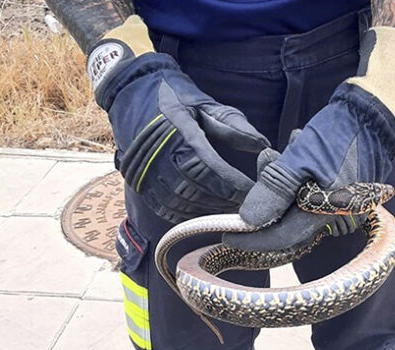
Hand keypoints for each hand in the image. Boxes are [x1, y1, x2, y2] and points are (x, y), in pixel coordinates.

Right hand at [89, 16, 269, 222]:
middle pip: (197, 189)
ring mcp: (145, 171)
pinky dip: (186, 214)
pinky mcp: (138, 182)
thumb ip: (234, 125)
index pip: (211, 168)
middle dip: (224, 200)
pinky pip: (164, 207)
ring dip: (207, 210)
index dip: (233, 184)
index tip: (253, 191)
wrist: (131, 91)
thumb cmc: (175, 96)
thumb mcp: (205, 103)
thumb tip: (264, 146)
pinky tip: (204, 211)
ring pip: (181, 202)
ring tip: (228, 209)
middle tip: (246, 205)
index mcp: (178, 133)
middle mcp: (158, 155)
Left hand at [236, 27, 394, 231]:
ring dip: (284, 178)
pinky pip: (312, 191)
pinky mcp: (345, 191)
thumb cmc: (340, 134)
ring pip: (299, 203)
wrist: (378, 112)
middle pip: (290, 219)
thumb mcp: (300, 159)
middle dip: (270, 193)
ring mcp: (343, 205)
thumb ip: (274, 190)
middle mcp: (338, 216)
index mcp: (327, 213)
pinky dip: (299, 174)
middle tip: (265, 159)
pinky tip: (300, 147)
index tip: (228, 234)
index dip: (253, 237)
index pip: (283, 237)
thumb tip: (247, 220)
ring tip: (286, 146)